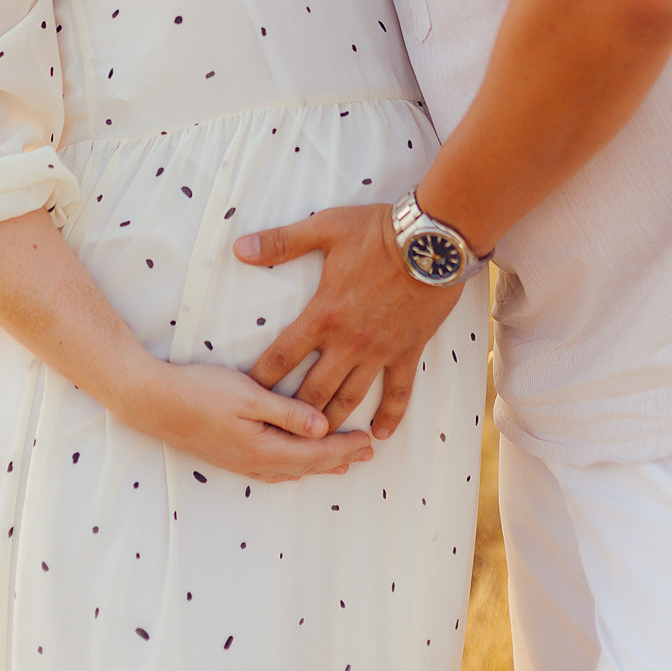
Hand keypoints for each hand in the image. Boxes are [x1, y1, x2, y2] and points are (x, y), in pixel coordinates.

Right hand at [128, 360, 376, 483]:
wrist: (153, 402)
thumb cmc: (201, 391)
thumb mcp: (249, 396)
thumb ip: (288, 413)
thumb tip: (324, 429)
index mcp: (264, 449)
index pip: (315, 453)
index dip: (344, 449)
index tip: (369, 443)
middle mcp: (254, 463)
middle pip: (306, 466)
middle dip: (338, 460)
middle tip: (367, 455)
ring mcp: (240, 463)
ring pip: (289, 471)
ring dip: (317, 466)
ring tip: (341, 464)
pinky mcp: (228, 456)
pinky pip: (271, 470)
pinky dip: (293, 467)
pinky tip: (294, 464)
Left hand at [234, 205, 460, 438]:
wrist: (431, 242)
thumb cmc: (376, 232)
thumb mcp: (324, 228)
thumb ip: (281, 242)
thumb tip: (240, 248)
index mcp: (322, 315)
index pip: (282, 356)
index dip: (261, 379)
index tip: (246, 396)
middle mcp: (348, 342)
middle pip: (314, 390)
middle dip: (294, 415)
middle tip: (280, 433)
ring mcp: (379, 351)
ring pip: (350, 398)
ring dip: (333, 421)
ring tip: (318, 442)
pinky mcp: (408, 352)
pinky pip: (399, 392)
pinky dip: (390, 416)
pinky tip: (381, 434)